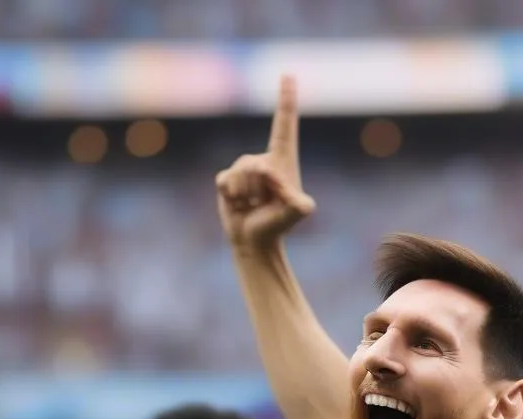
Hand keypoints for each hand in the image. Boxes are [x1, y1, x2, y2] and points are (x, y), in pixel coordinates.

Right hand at [216, 75, 317, 249]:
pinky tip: (239, 206)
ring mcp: (242, 168)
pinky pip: (226, 183)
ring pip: (241, 175)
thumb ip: (297, 202)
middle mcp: (262, 160)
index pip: (285, 125)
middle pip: (257, 166)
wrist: (256, 240)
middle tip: (265, 203)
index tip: (288, 75)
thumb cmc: (279, 224)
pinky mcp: (226, 180)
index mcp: (282, 160)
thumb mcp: (296, 213)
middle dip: (261, 189)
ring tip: (252, 205)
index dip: (286, 100)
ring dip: (247, 196)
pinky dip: (233, 199)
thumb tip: (280, 185)